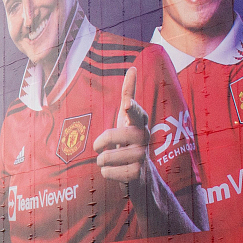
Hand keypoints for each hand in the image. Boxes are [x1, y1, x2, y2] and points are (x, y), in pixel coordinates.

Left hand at [93, 68, 151, 189]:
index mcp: (139, 122)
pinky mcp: (138, 174)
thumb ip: (129, 94)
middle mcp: (144, 137)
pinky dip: (107, 173)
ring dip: (102, 160)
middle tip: (98, 147)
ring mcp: (143, 156)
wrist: (143, 174)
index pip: (136, 112)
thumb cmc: (130, 140)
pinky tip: (115, 171)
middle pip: (114, 135)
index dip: (131, 108)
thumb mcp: (128, 118)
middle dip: (101, 141)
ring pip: (108, 157)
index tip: (126, 105)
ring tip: (107, 160)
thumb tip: (133, 68)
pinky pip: (110, 173)